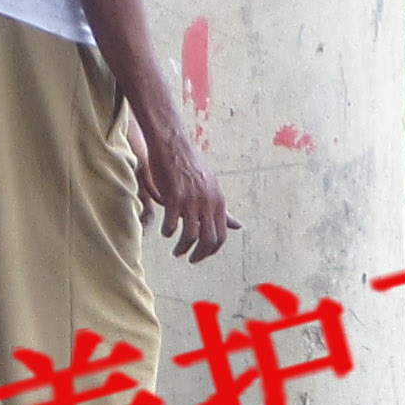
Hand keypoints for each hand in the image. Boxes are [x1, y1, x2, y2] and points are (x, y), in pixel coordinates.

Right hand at [134, 111, 233, 260]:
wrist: (173, 145)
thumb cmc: (191, 166)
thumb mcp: (212, 188)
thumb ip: (223, 211)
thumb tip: (239, 227)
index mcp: (219, 201)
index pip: (221, 236)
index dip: (212, 251)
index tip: (201, 255)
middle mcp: (208, 202)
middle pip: (208, 240)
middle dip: (199, 255)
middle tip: (190, 259)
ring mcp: (192, 200)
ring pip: (190, 236)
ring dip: (182, 248)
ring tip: (176, 252)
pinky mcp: (174, 197)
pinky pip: (172, 225)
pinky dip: (168, 233)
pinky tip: (165, 232)